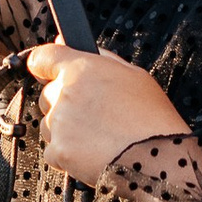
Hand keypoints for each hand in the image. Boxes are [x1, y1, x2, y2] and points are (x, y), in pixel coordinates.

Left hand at [26, 41, 187, 183]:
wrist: (158, 159)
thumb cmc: (150, 117)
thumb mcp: (134, 74)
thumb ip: (98, 56)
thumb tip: (67, 42)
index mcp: (81, 69)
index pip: (43, 58)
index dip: (44, 64)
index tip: (46, 70)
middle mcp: (64, 94)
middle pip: (48, 94)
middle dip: (64, 102)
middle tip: (94, 113)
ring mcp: (59, 124)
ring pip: (49, 123)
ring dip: (65, 128)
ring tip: (98, 135)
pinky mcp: (58, 151)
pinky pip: (53, 150)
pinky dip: (68, 153)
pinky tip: (93, 152)